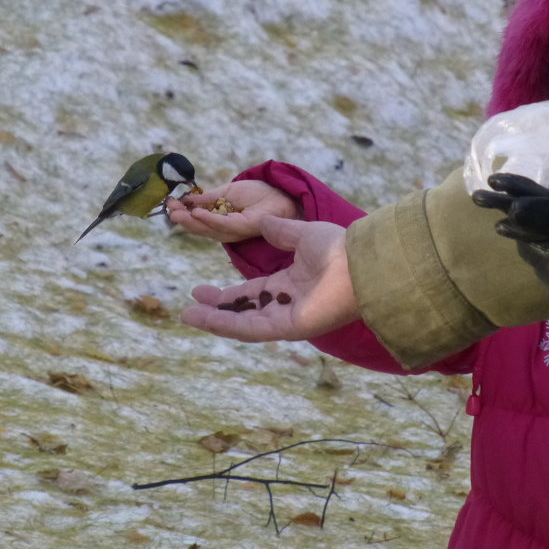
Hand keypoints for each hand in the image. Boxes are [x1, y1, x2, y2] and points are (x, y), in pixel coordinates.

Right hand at [168, 180, 299, 242]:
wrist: (280, 194)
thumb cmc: (257, 193)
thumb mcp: (227, 192)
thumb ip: (209, 197)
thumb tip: (187, 199)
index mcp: (220, 220)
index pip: (197, 219)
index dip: (183, 213)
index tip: (169, 203)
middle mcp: (224, 229)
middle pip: (200, 228)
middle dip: (183, 219)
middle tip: (169, 211)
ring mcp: (233, 231)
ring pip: (208, 229)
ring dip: (191, 222)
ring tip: (176, 213)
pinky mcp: (243, 229)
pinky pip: (223, 225)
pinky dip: (209, 219)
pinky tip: (197, 213)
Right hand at [181, 217, 358, 341]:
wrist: (360, 263)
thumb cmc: (339, 248)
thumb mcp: (302, 234)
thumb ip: (281, 231)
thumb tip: (264, 219)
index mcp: (290, 284)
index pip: (252, 292)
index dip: (227, 293)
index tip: (200, 290)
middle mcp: (287, 304)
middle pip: (244, 311)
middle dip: (216, 310)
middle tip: (189, 308)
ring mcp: (288, 318)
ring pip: (244, 323)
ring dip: (216, 321)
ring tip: (188, 317)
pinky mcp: (290, 328)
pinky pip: (254, 329)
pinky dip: (230, 325)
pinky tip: (207, 320)